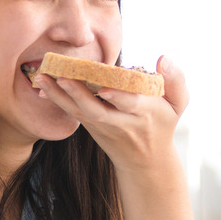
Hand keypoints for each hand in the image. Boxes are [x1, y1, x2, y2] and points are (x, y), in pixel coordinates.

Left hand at [32, 55, 188, 173]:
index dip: (119, 97)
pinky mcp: (90, 127)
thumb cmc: (162, 123)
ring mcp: (103, 126)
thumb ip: (176, 80)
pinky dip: (57, 100)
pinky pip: (73, 114)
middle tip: (63, 78)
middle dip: (79, 95)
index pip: (131, 105)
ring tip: (43, 77)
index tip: (105, 87)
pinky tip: (42, 86)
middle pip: (98, 111)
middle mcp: (121, 122)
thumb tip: (163, 58)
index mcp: (145, 113)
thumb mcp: (178, 104)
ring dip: (59, 96)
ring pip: (80, 113)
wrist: (145, 161)